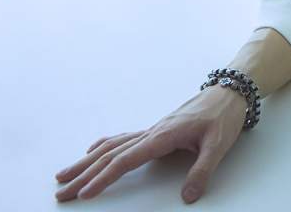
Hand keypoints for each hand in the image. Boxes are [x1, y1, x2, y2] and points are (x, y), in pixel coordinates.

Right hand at [53, 85, 248, 203]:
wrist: (230, 93)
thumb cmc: (223, 116)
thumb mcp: (219, 146)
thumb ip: (202, 171)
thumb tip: (187, 197)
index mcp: (163, 136)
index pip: (126, 160)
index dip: (103, 178)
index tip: (84, 194)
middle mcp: (152, 131)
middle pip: (110, 154)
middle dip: (83, 174)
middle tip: (60, 192)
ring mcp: (152, 130)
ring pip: (112, 146)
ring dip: (86, 161)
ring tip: (64, 175)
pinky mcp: (157, 130)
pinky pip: (123, 138)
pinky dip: (104, 146)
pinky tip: (92, 151)